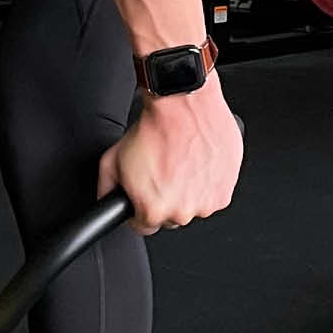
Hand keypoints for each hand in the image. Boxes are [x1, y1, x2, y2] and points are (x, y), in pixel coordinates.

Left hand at [97, 77, 241, 234]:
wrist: (183, 105)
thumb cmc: (153, 128)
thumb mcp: (112, 160)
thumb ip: (107, 189)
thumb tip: (107, 200)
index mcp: (153, 209)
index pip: (143, 226)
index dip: (140, 208)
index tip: (144, 196)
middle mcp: (181, 211)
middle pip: (170, 216)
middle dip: (165, 198)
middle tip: (164, 172)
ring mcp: (206, 202)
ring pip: (193, 206)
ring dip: (188, 191)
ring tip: (181, 164)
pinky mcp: (224, 190)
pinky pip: (212, 194)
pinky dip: (207, 182)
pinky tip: (197, 162)